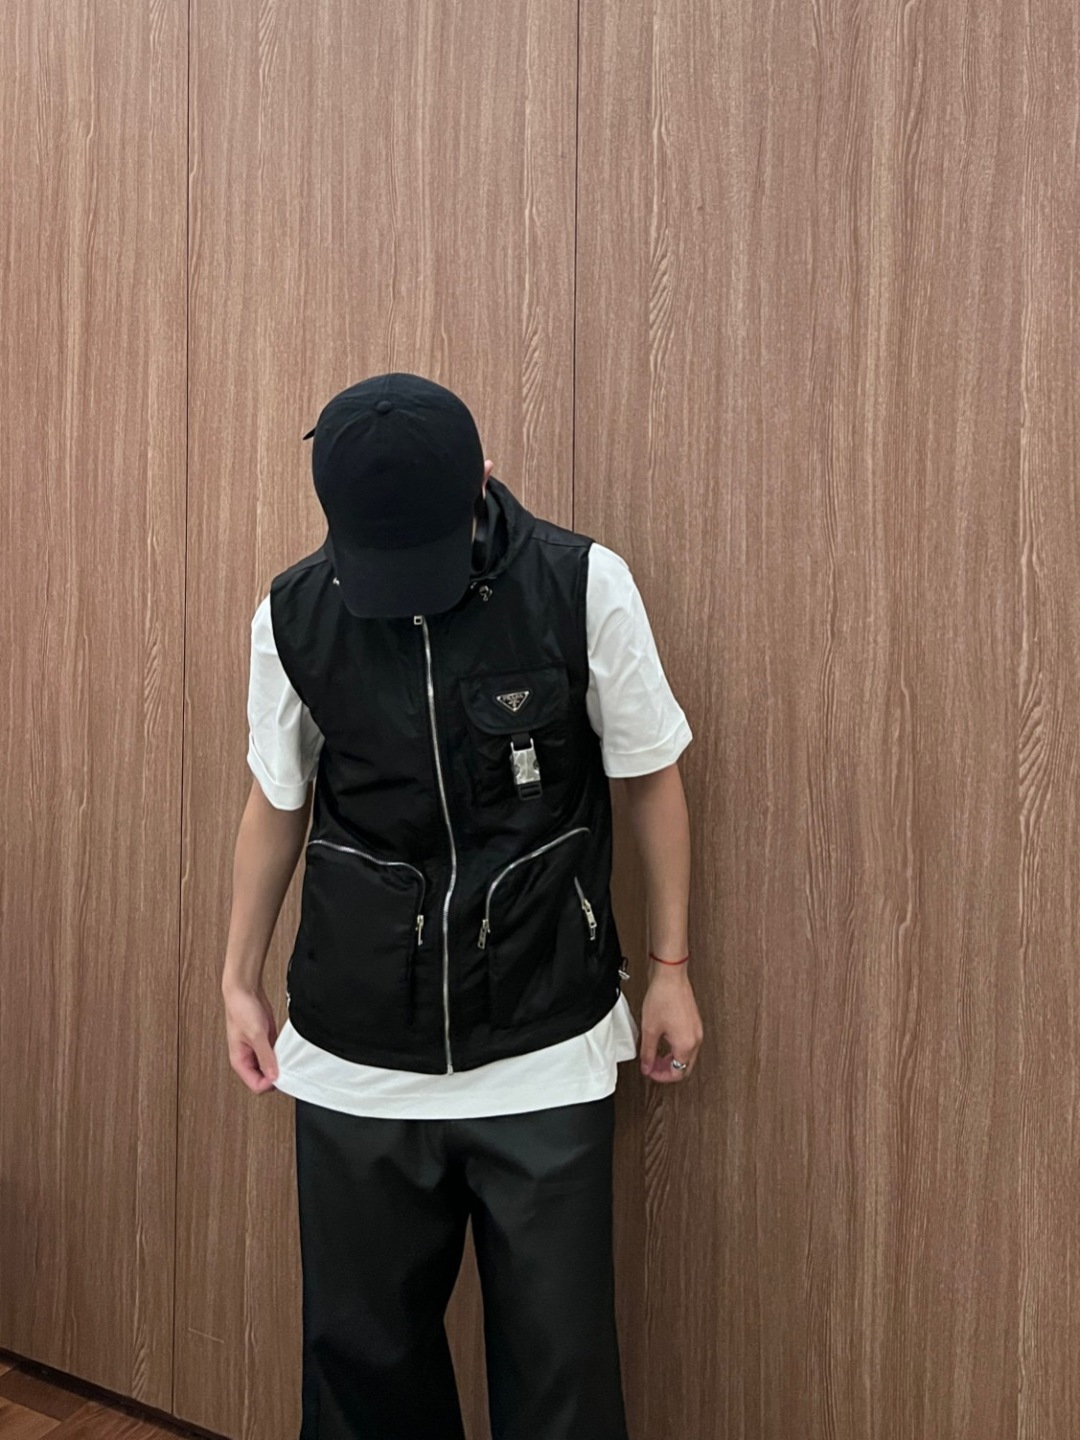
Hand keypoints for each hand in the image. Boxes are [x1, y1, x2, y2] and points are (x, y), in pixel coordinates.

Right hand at [223, 981, 279, 1092]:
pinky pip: (275, 1055)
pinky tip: (287, 1051)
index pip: (256, 1085)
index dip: (270, 1083)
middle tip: (287, 1068)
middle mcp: (248, 1058)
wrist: (245, 991)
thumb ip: (265, 1057)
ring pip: (270, 1068)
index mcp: (239, 1061)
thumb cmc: (241, 1010)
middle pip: (264, 1079)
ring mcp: (257, 1050)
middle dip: (275, 1076)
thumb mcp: (256, 1035)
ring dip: (279, 1066)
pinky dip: (281, 1056)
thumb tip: (274, 1076)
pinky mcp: (266, 1042)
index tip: (281, 1074)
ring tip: (287, 1059)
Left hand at [638, 966, 702, 1082]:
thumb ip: (648, 1053)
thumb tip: (647, 1067)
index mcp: (686, 1044)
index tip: (650, 1072)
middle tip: (653, 1067)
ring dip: (672, 1058)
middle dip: (667, 1070)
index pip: (677, 1073)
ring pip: (687, 1054)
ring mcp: (697, 1029)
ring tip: (656, 1055)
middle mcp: (696, 1039)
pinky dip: (676, 1047)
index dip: (661, 1076)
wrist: (670, 975)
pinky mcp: (694, 1021)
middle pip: (684, 1066)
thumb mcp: (649, 1030)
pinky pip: (688, 1042)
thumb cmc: (663, 997)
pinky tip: (664, 1042)